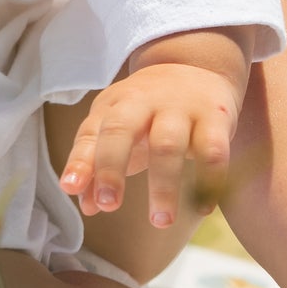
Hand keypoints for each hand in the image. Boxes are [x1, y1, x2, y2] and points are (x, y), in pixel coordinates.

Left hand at [58, 59, 242, 227]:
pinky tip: (202, 208)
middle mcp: (143, 102)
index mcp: (114, 106)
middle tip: (108, 205)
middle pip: (122, 130)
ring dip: (163, 186)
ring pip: (168, 145)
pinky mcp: (215, 116)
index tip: (71, 188)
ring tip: (160, 221)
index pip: (91, 132)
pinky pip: (213, 151)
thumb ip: (98, 166)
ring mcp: (180, 108)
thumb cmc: (148, 110)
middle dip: (112, 168)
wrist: (196, 66)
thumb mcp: (117, 128)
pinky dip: (209, 181)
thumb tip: (87, 205)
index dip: (79, 161)